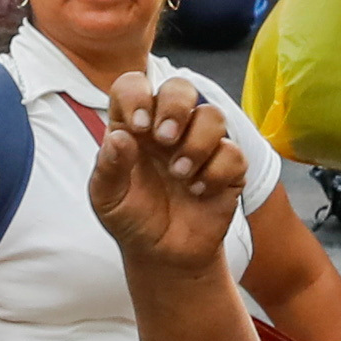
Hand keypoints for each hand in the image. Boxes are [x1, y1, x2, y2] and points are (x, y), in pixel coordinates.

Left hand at [77, 68, 247, 269]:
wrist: (163, 254)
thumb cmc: (131, 218)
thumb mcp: (107, 198)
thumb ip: (109, 166)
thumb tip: (118, 137)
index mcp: (134, 126)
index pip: (133, 85)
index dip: (137, 95)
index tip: (138, 126)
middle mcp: (168, 128)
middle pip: (180, 87)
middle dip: (175, 107)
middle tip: (164, 139)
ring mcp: (200, 144)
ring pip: (212, 115)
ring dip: (196, 144)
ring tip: (180, 175)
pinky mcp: (227, 166)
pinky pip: (233, 152)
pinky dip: (216, 172)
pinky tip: (199, 191)